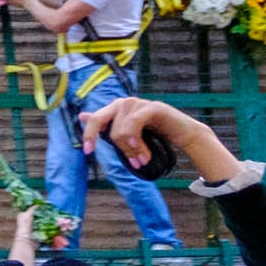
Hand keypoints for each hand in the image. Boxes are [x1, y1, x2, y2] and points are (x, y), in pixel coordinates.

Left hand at [77, 94, 239, 188]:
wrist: (184, 134)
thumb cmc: (156, 136)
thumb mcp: (128, 136)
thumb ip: (108, 127)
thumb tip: (81, 115)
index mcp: (116, 109)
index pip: (95, 119)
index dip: (88, 135)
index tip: (87, 152)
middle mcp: (124, 103)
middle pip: (105, 125)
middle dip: (115, 146)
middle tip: (133, 162)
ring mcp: (138, 103)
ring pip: (120, 131)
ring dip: (132, 151)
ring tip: (143, 160)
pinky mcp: (152, 107)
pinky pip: (134, 125)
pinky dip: (137, 143)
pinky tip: (144, 154)